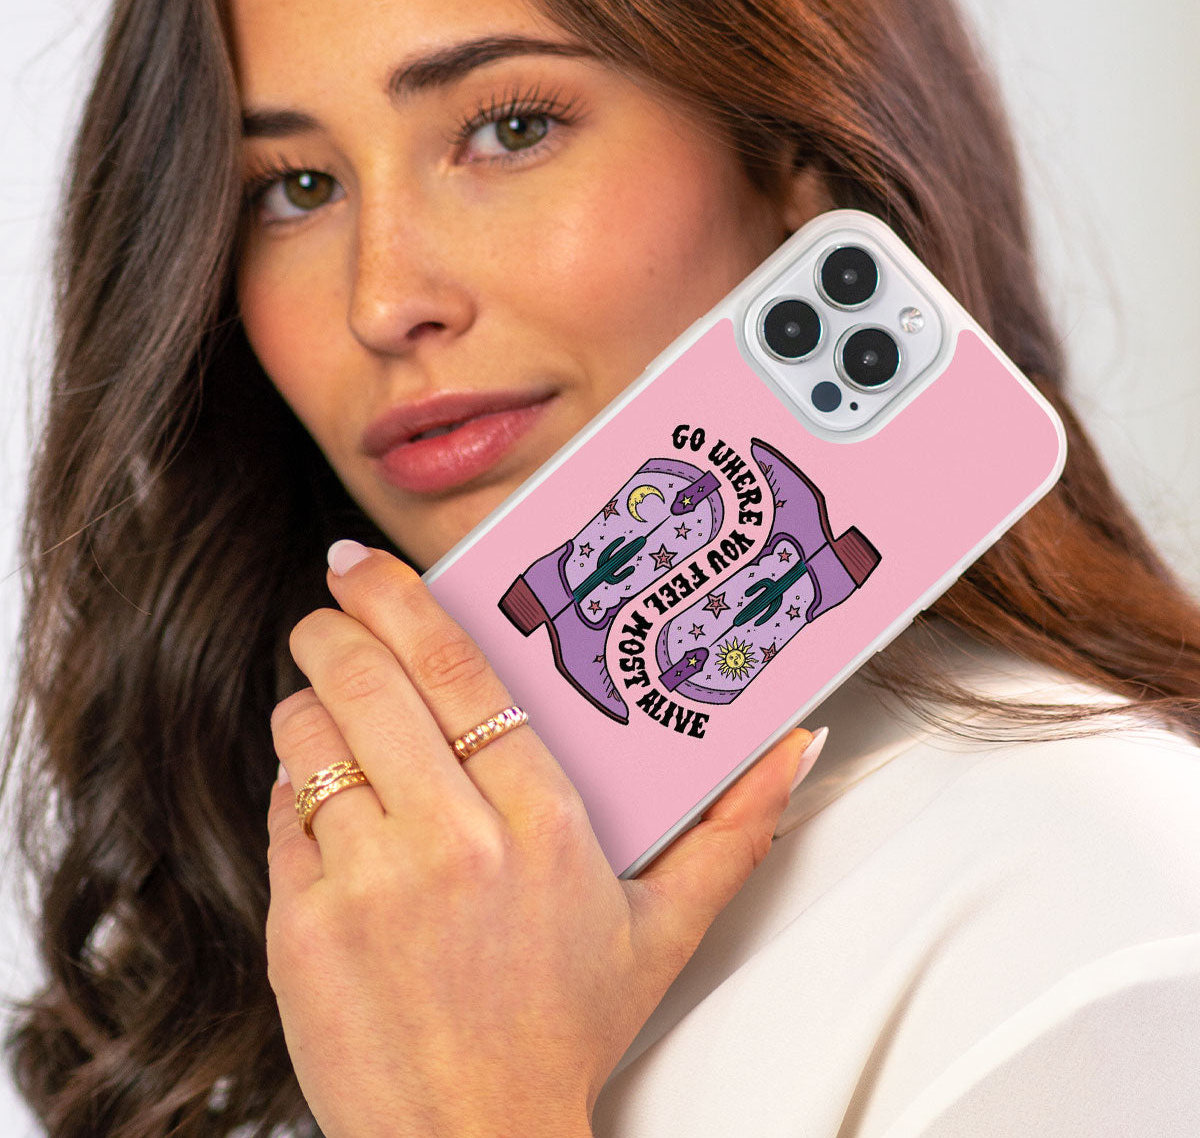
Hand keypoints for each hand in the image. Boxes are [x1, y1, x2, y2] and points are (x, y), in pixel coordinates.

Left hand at [266, 543, 822, 1137]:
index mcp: (544, 825)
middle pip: (370, 682)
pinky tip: (323, 798)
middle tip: (329, 607)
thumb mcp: (664, 929)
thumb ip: (736, 830)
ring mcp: (368, 884)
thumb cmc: (566, 1027)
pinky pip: (279, 812)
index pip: (461, 673)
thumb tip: (795, 748)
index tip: (367, 567)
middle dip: (334, 626)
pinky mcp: (301, 926)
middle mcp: (453, 844)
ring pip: (308, 737)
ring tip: (326, 702)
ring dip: (308, 702)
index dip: (403, 602)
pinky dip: (291, 786)